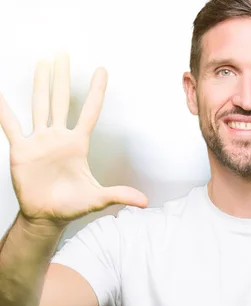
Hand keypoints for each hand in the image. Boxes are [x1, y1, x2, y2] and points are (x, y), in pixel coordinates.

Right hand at [0, 53, 147, 225]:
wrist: (46, 216)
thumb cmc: (72, 205)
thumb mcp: (98, 199)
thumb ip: (119, 195)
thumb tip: (145, 202)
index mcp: (78, 144)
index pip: (90, 112)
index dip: (97, 92)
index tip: (102, 70)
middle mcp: (59, 137)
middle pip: (61, 100)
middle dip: (62, 77)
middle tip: (62, 53)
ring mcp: (40, 141)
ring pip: (39, 105)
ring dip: (40, 84)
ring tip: (42, 63)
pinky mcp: (21, 150)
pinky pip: (11, 125)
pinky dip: (4, 110)